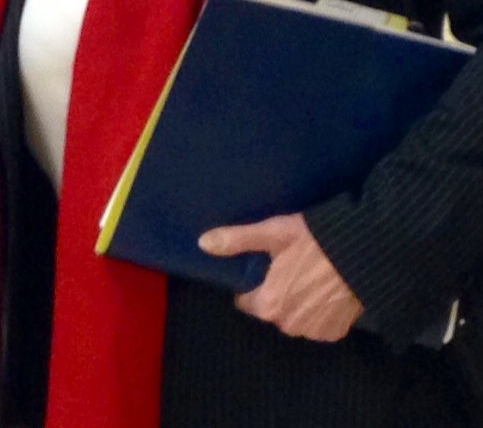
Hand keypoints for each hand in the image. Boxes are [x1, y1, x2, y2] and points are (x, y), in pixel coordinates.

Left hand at [198, 212, 362, 341]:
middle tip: (287, 266)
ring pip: (294, 317)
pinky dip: (317, 310)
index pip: (246, 301)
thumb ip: (236, 240)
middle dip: (274, 292)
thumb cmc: (314, 241)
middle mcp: (289, 325)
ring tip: (307, 275)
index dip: (251, 284)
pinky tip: (324, 288)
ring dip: (296, 302)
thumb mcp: (272, 233)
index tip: (261, 267)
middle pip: (271, 309)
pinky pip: (317, 323)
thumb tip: (203, 243)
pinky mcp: (337, 332)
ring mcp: (315, 332)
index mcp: (268, 305)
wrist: (364, 254)